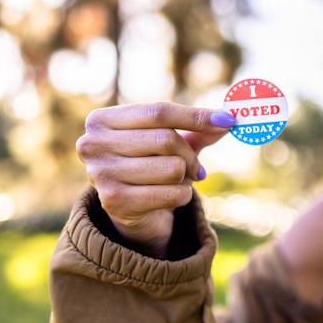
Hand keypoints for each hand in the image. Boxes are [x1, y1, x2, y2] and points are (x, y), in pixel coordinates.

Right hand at [76, 102, 235, 257]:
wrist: (129, 210)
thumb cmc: (150, 165)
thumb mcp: (171, 142)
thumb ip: (199, 129)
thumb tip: (230, 118)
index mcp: (102, 120)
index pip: (158, 112)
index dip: (196, 116)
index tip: (228, 119)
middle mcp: (93, 144)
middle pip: (166, 140)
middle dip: (191, 156)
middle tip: (198, 168)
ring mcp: (100, 174)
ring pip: (172, 169)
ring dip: (186, 178)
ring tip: (177, 182)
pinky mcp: (114, 202)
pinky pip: (171, 194)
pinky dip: (182, 195)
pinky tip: (172, 197)